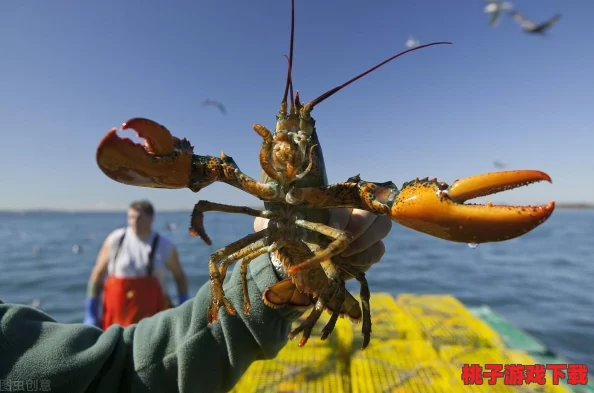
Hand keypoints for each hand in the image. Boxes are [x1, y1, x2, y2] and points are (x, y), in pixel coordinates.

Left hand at [253, 208, 391, 277]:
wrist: (290, 262)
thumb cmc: (286, 235)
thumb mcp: (280, 220)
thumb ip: (286, 209)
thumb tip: (290, 197)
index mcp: (333, 197)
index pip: (348, 196)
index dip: (342, 213)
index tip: (331, 227)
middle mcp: (353, 209)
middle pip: (372, 207)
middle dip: (360, 226)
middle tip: (342, 244)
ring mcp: (365, 230)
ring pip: (381, 227)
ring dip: (363, 242)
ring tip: (342, 255)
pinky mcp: (369, 250)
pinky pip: (378, 250)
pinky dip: (364, 258)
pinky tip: (347, 263)